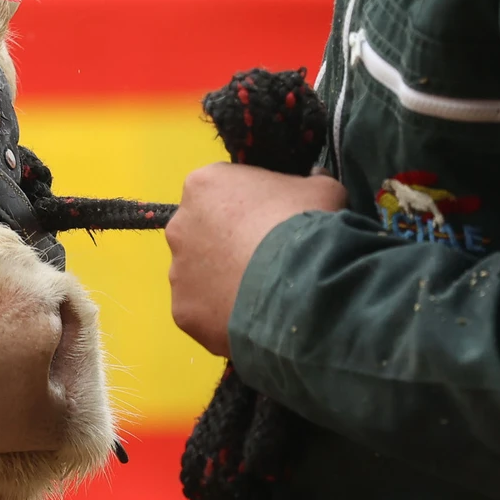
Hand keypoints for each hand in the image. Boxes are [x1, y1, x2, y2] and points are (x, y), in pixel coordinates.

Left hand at [166, 164, 345, 356]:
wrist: (301, 287)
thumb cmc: (305, 227)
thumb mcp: (321, 190)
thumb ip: (311, 183)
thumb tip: (316, 181)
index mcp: (204, 185)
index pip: (220, 191)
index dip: (248, 208)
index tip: (269, 222)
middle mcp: (181, 225)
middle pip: (203, 234)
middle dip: (229, 245)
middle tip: (265, 260)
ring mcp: (178, 271)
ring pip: (200, 276)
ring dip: (224, 282)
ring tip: (262, 293)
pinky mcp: (183, 310)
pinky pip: (203, 312)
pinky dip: (223, 316)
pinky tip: (252, 319)